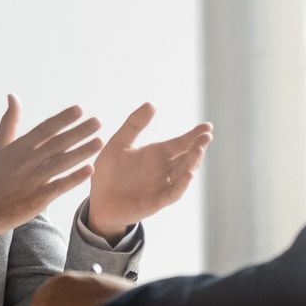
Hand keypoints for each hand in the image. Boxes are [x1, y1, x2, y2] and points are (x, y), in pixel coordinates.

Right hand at [0, 96, 103, 236]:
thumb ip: (9, 121)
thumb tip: (13, 96)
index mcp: (19, 147)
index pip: (45, 129)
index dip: (63, 119)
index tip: (80, 110)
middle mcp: (28, 161)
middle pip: (58, 143)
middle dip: (79, 131)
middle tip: (98, 122)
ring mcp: (33, 180)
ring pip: (62, 162)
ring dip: (82, 152)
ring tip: (100, 142)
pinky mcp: (38, 198)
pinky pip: (60, 186)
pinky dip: (74, 178)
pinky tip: (89, 169)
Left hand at [86, 104, 212, 239]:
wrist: (98, 201)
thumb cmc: (109, 173)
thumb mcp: (119, 144)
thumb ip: (134, 125)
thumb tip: (151, 104)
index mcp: (157, 154)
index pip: (180, 143)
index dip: (194, 135)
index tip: (207, 126)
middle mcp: (164, 170)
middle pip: (186, 157)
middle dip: (197, 147)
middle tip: (206, 136)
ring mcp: (161, 186)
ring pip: (183, 174)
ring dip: (192, 162)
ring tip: (199, 150)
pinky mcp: (155, 202)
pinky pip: (172, 193)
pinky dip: (181, 185)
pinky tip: (188, 175)